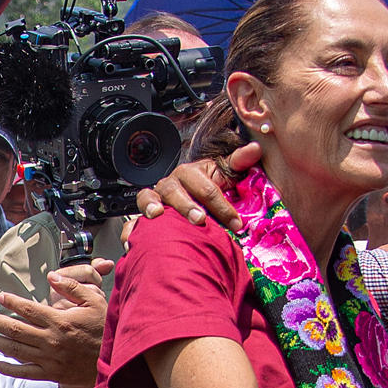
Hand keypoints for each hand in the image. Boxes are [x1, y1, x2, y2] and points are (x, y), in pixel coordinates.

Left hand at [0, 259, 113, 386]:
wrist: (114, 361)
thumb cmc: (104, 328)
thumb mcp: (95, 302)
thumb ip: (73, 287)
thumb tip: (52, 276)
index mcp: (59, 321)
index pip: (28, 309)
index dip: (11, 302)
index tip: (0, 297)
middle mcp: (51, 340)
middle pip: (16, 329)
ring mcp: (49, 359)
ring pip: (15, 350)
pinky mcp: (51, 374)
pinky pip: (25, 373)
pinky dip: (9, 369)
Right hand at [134, 143, 261, 227]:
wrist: (192, 203)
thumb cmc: (208, 189)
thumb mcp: (225, 175)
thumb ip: (239, 163)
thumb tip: (256, 148)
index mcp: (190, 174)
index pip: (205, 186)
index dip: (221, 204)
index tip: (236, 222)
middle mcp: (170, 185)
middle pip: (173, 191)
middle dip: (186, 204)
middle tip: (199, 219)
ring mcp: (155, 200)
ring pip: (147, 199)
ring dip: (152, 207)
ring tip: (157, 216)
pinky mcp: (145, 217)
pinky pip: (132, 221)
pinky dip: (132, 229)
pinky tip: (134, 239)